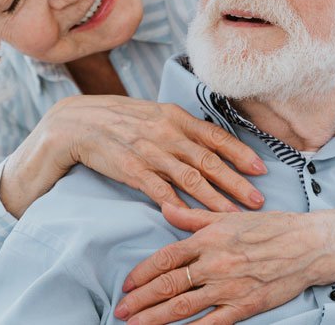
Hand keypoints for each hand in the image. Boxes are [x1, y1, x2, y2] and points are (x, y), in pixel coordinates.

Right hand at [0, 95, 265, 217]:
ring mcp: (148, 150)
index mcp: (173, 116)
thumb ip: (178, 128)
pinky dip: (177, 204)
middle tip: (258, 200)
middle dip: (236, 182)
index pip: (215, 136)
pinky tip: (192, 218)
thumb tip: (208, 143)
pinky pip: (159, 189)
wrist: (73, 124)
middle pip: (209, 160)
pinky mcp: (130, 169)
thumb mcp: (151, 115)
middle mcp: (165, 131)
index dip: (240, 154)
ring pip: (189, 177)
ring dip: (214, 198)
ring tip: (233, 215)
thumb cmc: (116, 120)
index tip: (261, 170)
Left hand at [114, 204, 334, 324]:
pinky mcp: (245, 305)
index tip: (127, 285)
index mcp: (209, 240)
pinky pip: (212, 323)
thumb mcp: (229, 217)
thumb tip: (165, 210)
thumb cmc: (272, 228)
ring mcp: (229, 287)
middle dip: (141, 300)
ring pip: (183, 306)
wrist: (309, 246)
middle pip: (168, 285)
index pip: (166, 259)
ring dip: (156, 317)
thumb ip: (193, 218)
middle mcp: (215, 264)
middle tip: (121, 310)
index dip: (142, 273)